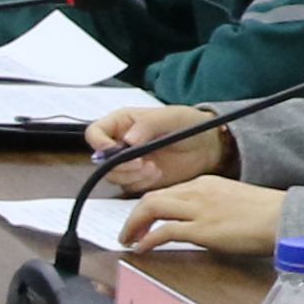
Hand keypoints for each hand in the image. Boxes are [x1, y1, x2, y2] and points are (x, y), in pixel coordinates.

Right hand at [84, 104, 226, 189]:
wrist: (208, 147)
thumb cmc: (189, 125)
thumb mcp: (170, 117)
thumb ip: (147, 125)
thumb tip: (128, 140)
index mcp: (121, 123)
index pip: (95, 133)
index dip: (99, 144)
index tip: (116, 151)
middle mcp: (120, 143)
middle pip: (101, 160)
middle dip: (120, 165)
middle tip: (142, 163)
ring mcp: (129, 162)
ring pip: (113, 176)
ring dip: (132, 176)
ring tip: (154, 169)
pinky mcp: (139, 178)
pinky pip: (129, 186)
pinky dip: (141, 183)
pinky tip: (158, 175)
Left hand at [113, 175, 289, 254]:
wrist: (284, 218)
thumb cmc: (266, 214)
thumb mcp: (233, 201)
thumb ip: (211, 207)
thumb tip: (199, 225)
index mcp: (205, 183)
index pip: (167, 191)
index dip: (149, 206)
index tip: (142, 220)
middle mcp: (197, 191)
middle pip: (152, 197)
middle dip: (134, 215)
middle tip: (128, 232)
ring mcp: (199, 209)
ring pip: (151, 208)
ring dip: (134, 225)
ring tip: (129, 240)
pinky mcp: (202, 229)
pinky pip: (164, 231)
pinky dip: (148, 239)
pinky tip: (143, 248)